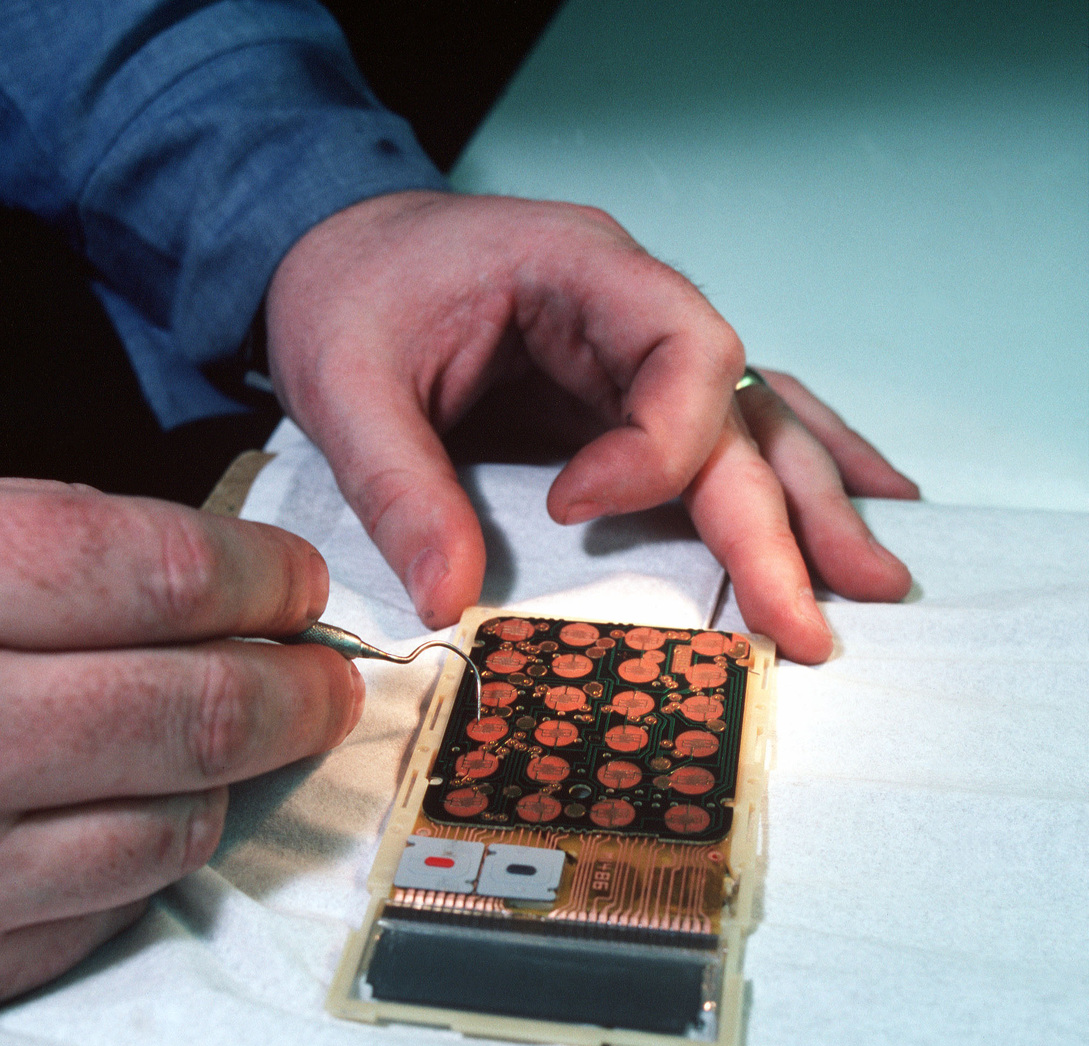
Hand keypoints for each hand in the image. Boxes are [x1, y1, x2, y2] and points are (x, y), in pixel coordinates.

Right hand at [0, 482, 362, 1001]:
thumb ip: (22, 549)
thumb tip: (205, 578)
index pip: (139, 572)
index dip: (251, 574)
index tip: (297, 579)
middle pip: (182, 710)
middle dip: (288, 689)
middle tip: (326, 676)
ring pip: (158, 831)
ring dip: (226, 784)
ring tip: (243, 747)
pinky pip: (90, 921)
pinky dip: (143, 868)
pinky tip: (150, 822)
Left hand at [266, 191, 917, 664]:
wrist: (340, 253)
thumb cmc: (351, 290)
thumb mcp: (342, 380)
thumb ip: (396, 484)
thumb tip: (449, 600)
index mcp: (583, 272)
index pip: (680, 353)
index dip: (654, 447)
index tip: (573, 507)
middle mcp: (636, 313)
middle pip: (740, 412)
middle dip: (783, 520)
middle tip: (816, 617)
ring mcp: (642, 359)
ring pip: (758, 425)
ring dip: (816, 507)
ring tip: (878, 581)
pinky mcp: (631, 406)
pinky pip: (729, 435)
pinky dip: (791, 480)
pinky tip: (853, 514)